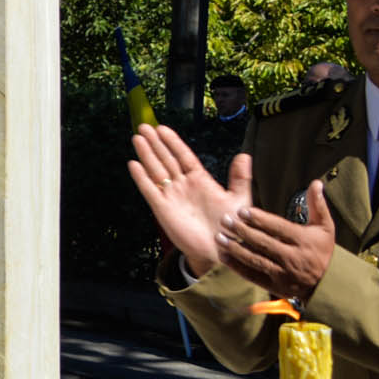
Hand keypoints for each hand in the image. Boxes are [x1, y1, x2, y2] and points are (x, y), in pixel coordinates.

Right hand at [128, 125, 248, 275]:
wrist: (221, 252)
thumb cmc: (232, 228)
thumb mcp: (239, 200)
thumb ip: (240, 178)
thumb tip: (244, 155)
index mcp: (200, 180)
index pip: (183, 156)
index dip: (173, 142)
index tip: (163, 128)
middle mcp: (183, 185)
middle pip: (166, 159)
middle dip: (155, 143)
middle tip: (145, 126)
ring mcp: (171, 196)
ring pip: (156, 170)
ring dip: (146, 154)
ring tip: (138, 138)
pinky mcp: (162, 209)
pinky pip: (149, 190)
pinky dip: (141, 178)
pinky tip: (134, 164)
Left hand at [217, 168, 337, 303]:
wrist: (328, 284)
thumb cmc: (323, 250)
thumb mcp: (325, 228)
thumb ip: (318, 205)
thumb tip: (316, 182)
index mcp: (303, 241)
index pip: (278, 228)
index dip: (259, 219)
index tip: (242, 211)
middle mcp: (293, 258)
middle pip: (263, 243)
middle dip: (242, 231)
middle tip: (224, 220)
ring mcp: (284, 274)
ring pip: (256, 260)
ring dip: (235, 249)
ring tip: (218, 237)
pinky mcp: (276, 286)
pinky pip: (253, 276)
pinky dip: (237, 267)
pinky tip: (223, 256)